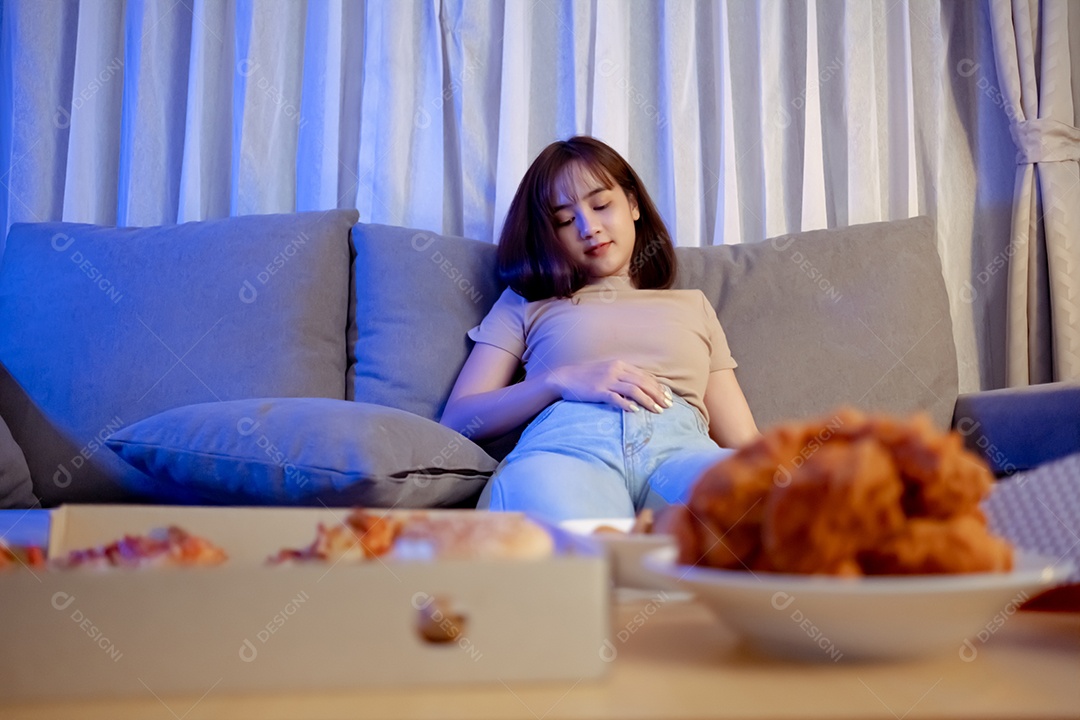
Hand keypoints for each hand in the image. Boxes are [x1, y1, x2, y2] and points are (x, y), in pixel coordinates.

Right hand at [543, 360, 673, 412]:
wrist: (564, 378)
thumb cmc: (586, 377)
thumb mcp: (607, 372)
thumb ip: (623, 377)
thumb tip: (640, 388)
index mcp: (620, 365)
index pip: (644, 376)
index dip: (658, 386)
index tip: (668, 396)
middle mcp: (616, 370)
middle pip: (643, 382)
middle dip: (658, 394)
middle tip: (668, 406)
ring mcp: (607, 380)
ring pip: (634, 390)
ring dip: (648, 400)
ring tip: (657, 410)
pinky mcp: (598, 391)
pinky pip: (616, 397)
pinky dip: (627, 404)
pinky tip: (635, 411)